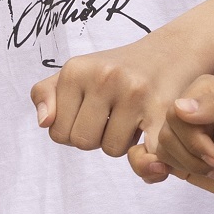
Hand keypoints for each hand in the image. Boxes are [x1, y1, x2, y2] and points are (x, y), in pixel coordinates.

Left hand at [35, 35, 201, 164]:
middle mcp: (104, 76)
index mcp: (76, 69)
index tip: (91, 114)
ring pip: (112, 150)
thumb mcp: (75, 73)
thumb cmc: (115, 71)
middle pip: (83, 142)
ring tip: (131, 120)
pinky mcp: (162, 108)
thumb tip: (44, 122)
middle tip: (112, 118)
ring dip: (121, 142)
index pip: (57, 132)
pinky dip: (145, 159)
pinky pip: (142, 152)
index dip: (74, 129)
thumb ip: (45, 95)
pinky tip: (147, 146)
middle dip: (96, 137)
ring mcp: (135, 92)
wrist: (170, 53)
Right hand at [145, 75, 213, 199]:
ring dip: (190, 168)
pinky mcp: (174, 153)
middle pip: (166, 134)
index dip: (194, 141)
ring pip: (160, 151)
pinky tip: (177, 175)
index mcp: (201, 89)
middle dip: (193, 158)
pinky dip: (154, 172)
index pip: (176, 114)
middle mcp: (186, 107)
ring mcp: (179, 132)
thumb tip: (178, 106)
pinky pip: (148, 161)